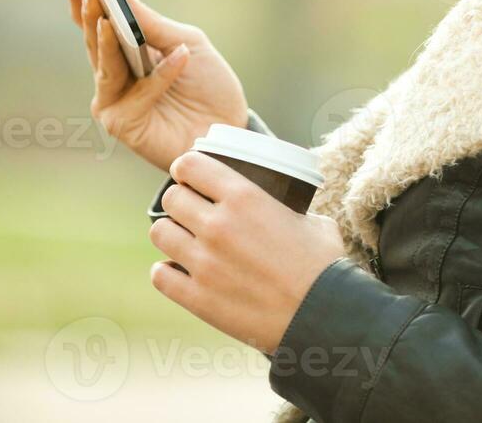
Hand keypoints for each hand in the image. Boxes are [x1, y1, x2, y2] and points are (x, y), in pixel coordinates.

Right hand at [67, 0, 247, 170]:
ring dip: (106, 40)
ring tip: (108, 18)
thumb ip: (153, 24)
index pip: (97, 20)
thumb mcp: (188, 43)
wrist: (229, 128)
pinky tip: (180, 59)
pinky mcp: (122, 122)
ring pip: (103, 64)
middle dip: (89, 12)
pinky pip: (135, 93)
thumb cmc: (209, 86)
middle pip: (93, 39)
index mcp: (127, 50)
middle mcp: (114, 74)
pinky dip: (160, 76)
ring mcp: (114, 99)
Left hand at [148, 150, 345, 354]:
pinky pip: (159, 275)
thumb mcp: (312, 220)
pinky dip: (167, 271)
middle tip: (192, 210)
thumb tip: (290, 209)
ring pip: (160, 232)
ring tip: (185, 240)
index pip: (191, 166)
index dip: (187, 168)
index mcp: (244, 197)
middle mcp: (217, 225)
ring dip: (172, 233)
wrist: (322, 315)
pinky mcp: (197, 297)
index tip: (190, 175)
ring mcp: (203, 262)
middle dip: (180, 200)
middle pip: (172, 198)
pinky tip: (180, 271)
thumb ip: (291, 209)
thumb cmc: (322, 266)